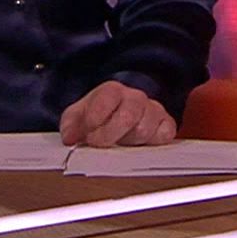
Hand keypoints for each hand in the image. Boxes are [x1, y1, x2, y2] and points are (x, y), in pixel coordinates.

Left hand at [59, 81, 175, 147]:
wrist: (118, 118)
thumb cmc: (98, 118)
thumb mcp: (77, 118)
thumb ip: (70, 125)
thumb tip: (70, 137)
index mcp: (112, 91)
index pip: (107, 98)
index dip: (95, 117)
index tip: (85, 134)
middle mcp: (135, 98)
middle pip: (128, 115)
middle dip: (109, 134)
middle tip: (98, 144)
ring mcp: (153, 110)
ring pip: (145, 129)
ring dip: (128, 142)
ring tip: (119, 145)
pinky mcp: (166, 125)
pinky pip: (165, 134)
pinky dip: (152, 142)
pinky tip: (139, 146)